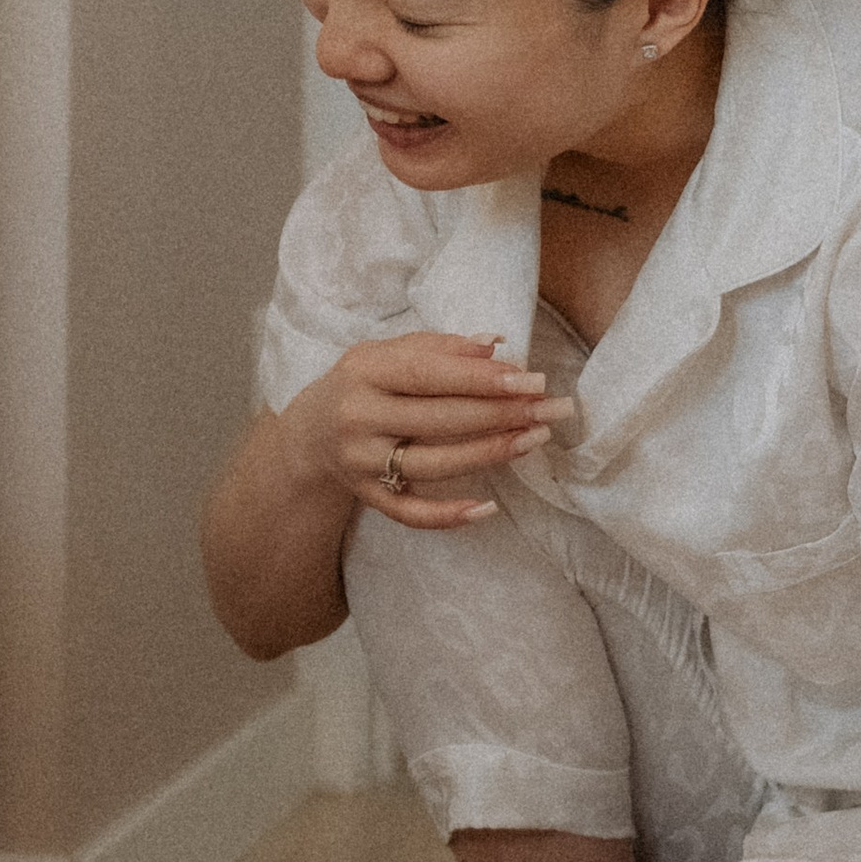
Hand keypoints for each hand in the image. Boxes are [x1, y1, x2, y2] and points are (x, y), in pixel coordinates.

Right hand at [281, 333, 560, 531]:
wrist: (308, 433)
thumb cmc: (363, 384)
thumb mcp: (387, 353)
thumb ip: (440, 347)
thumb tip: (495, 346)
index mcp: (364, 371)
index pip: (430, 374)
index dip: (482, 379)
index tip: (532, 379)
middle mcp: (358, 416)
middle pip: (439, 418)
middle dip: (502, 413)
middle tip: (552, 408)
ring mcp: (361, 461)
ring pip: (434, 463)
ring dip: (490, 453)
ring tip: (535, 439)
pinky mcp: (367, 496)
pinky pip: (411, 512)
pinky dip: (448, 515)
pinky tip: (487, 507)